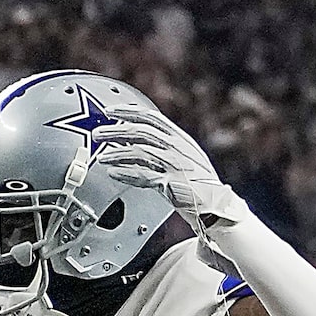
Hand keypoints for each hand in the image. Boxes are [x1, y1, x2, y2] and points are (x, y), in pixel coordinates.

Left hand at [90, 108, 245, 228]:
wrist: (217, 204)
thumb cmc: (199, 182)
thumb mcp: (186, 156)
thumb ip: (166, 146)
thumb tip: (137, 139)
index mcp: (180, 138)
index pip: (151, 117)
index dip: (128, 112)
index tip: (110, 111)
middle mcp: (177, 147)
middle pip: (140, 132)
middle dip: (115, 131)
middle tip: (97, 133)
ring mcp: (174, 165)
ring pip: (138, 152)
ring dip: (116, 154)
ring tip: (102, 158)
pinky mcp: (171, 183)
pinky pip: (143, 176)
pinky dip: (126, 174)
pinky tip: (114, 173)